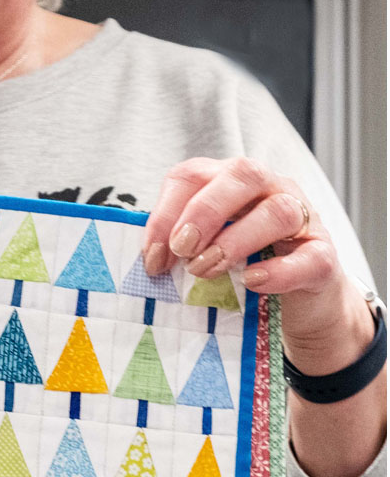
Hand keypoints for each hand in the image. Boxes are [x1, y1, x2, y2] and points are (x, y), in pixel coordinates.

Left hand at [142, 156, 373, 374]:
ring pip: (278, 210)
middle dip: (204, 211)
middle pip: (242, 174)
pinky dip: (279, 270)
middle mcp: (267, 188)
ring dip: (237, 240)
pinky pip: (310, 256)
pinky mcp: (325, 255)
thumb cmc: (244, 268)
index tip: (153, 257)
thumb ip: (181, 246)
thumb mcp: (206, 250)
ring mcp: (302, 218)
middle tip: (182, 249)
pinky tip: (253, 281)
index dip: (165, 213)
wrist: (301, 303)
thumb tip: (151, 261)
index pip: (192, 175)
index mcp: (228, 181)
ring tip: (207, 270)